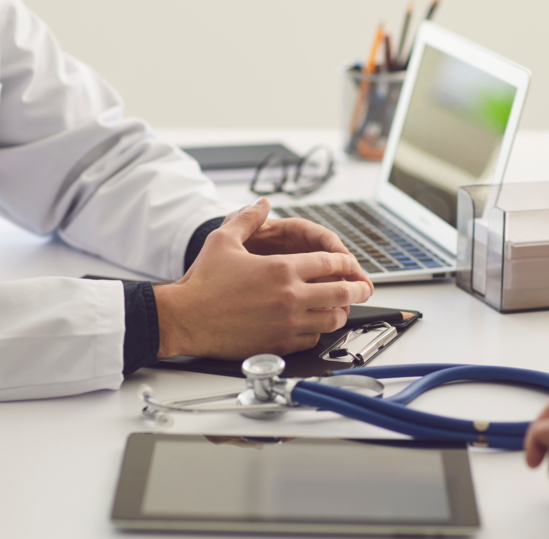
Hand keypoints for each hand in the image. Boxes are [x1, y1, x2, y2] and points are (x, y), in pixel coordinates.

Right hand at [154, 198, 372, 359]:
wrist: (185, 318)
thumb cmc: (202, 283)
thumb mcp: (223, 239)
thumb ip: (248, 218)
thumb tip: (262, 204)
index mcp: (282, 269)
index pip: (330, 264)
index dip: (345, 263)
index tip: (350, 265)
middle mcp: (290, 297)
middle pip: (341, 293)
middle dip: (357, 289)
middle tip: (363, 289)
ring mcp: (287, 323)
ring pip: (331, 320)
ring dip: (339, 312)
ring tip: (340, 308)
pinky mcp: (280, 344)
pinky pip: (311, 339)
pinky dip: (316, 331)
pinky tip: (312, 325)